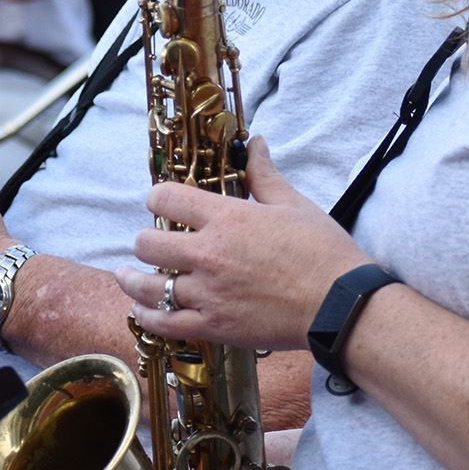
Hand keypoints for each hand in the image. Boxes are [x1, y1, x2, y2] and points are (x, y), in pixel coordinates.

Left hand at [114, 134, 370, 351]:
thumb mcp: (293, 204)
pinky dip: (148, 316)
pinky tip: (141, 310)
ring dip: (133, 278)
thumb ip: (263, 175)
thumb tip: (255, 142)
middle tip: (152, 243)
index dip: (158, 197)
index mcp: (226, 218)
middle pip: (148, 243)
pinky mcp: (214, 327)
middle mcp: (208, 254)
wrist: (341, 306)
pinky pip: (165, 323)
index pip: (166, 197)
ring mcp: (207, 293)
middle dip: (146, 240)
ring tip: (127, 274)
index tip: (160, 202)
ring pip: (148, 285)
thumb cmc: (322, 252)